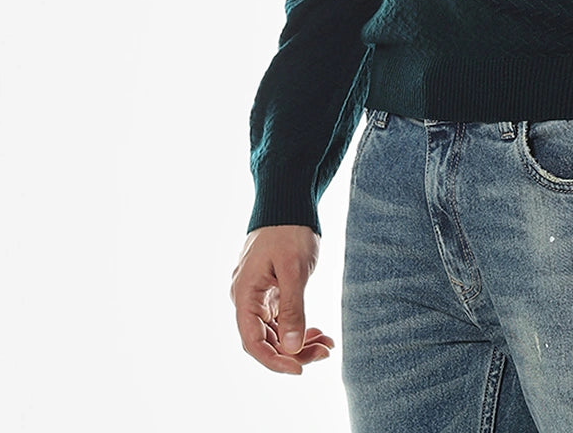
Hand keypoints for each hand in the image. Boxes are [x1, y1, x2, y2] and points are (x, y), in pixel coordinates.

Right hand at [230, 225, 333, 374]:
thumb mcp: (294, 270)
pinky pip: (282, 320)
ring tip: (327, 344)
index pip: (252, 342)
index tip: (300, 369)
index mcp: (245, 295)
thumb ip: (293, 309)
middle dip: (294, 352)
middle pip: (266, 341)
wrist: (289, 202)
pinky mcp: (271, 292)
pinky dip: (300, 328)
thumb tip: (292, 349)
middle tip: (325, 352)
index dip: (274, 361)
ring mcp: (259, 297)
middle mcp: (247, 300)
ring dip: (300, 342)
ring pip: (276, 333)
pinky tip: (319, 332)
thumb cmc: (289, 231)